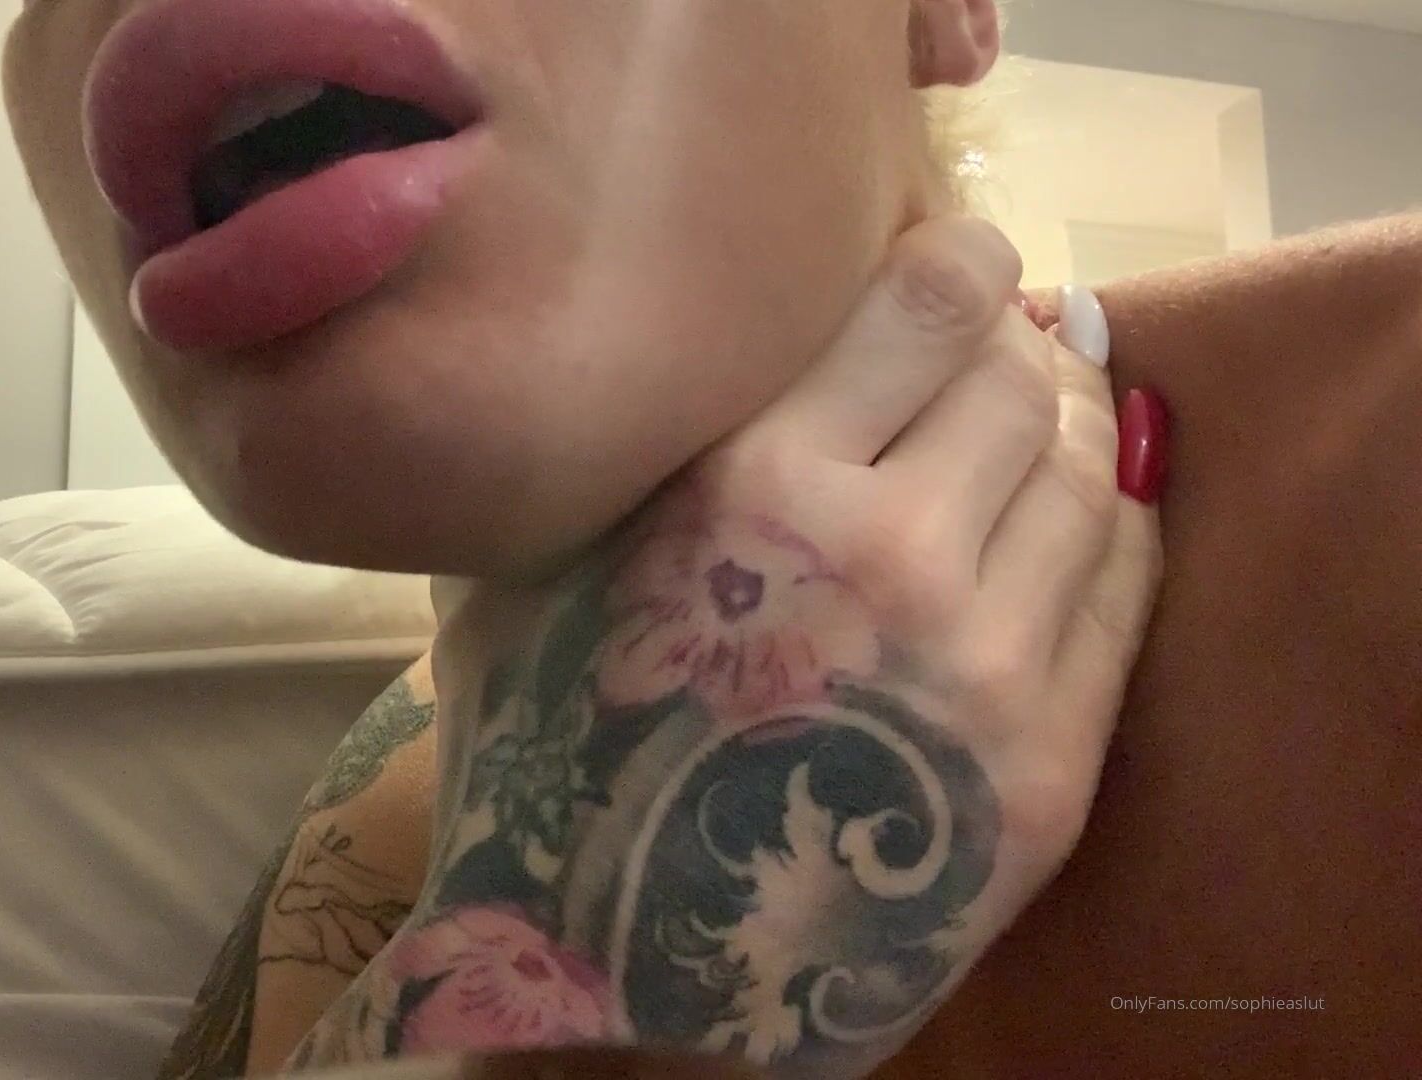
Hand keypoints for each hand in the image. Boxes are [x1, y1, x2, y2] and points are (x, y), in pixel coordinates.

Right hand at [291, 216, 1165, 1076]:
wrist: (626, 990)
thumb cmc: (553, 779)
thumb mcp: (521, 590)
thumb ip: (595, 462)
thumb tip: (652, 363)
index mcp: (748, 489)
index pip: (929, 299)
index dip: (960, 262)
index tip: (948, 271)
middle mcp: (887, 555)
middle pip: (1020, 377)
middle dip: (1007, 352)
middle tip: (975, 364)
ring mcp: (983, 666)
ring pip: (1087, 476)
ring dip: (1063, 433)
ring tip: (1021, 439)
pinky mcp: (1048, 765)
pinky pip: (1125, 589)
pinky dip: (1109, 528)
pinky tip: (1067, 522)